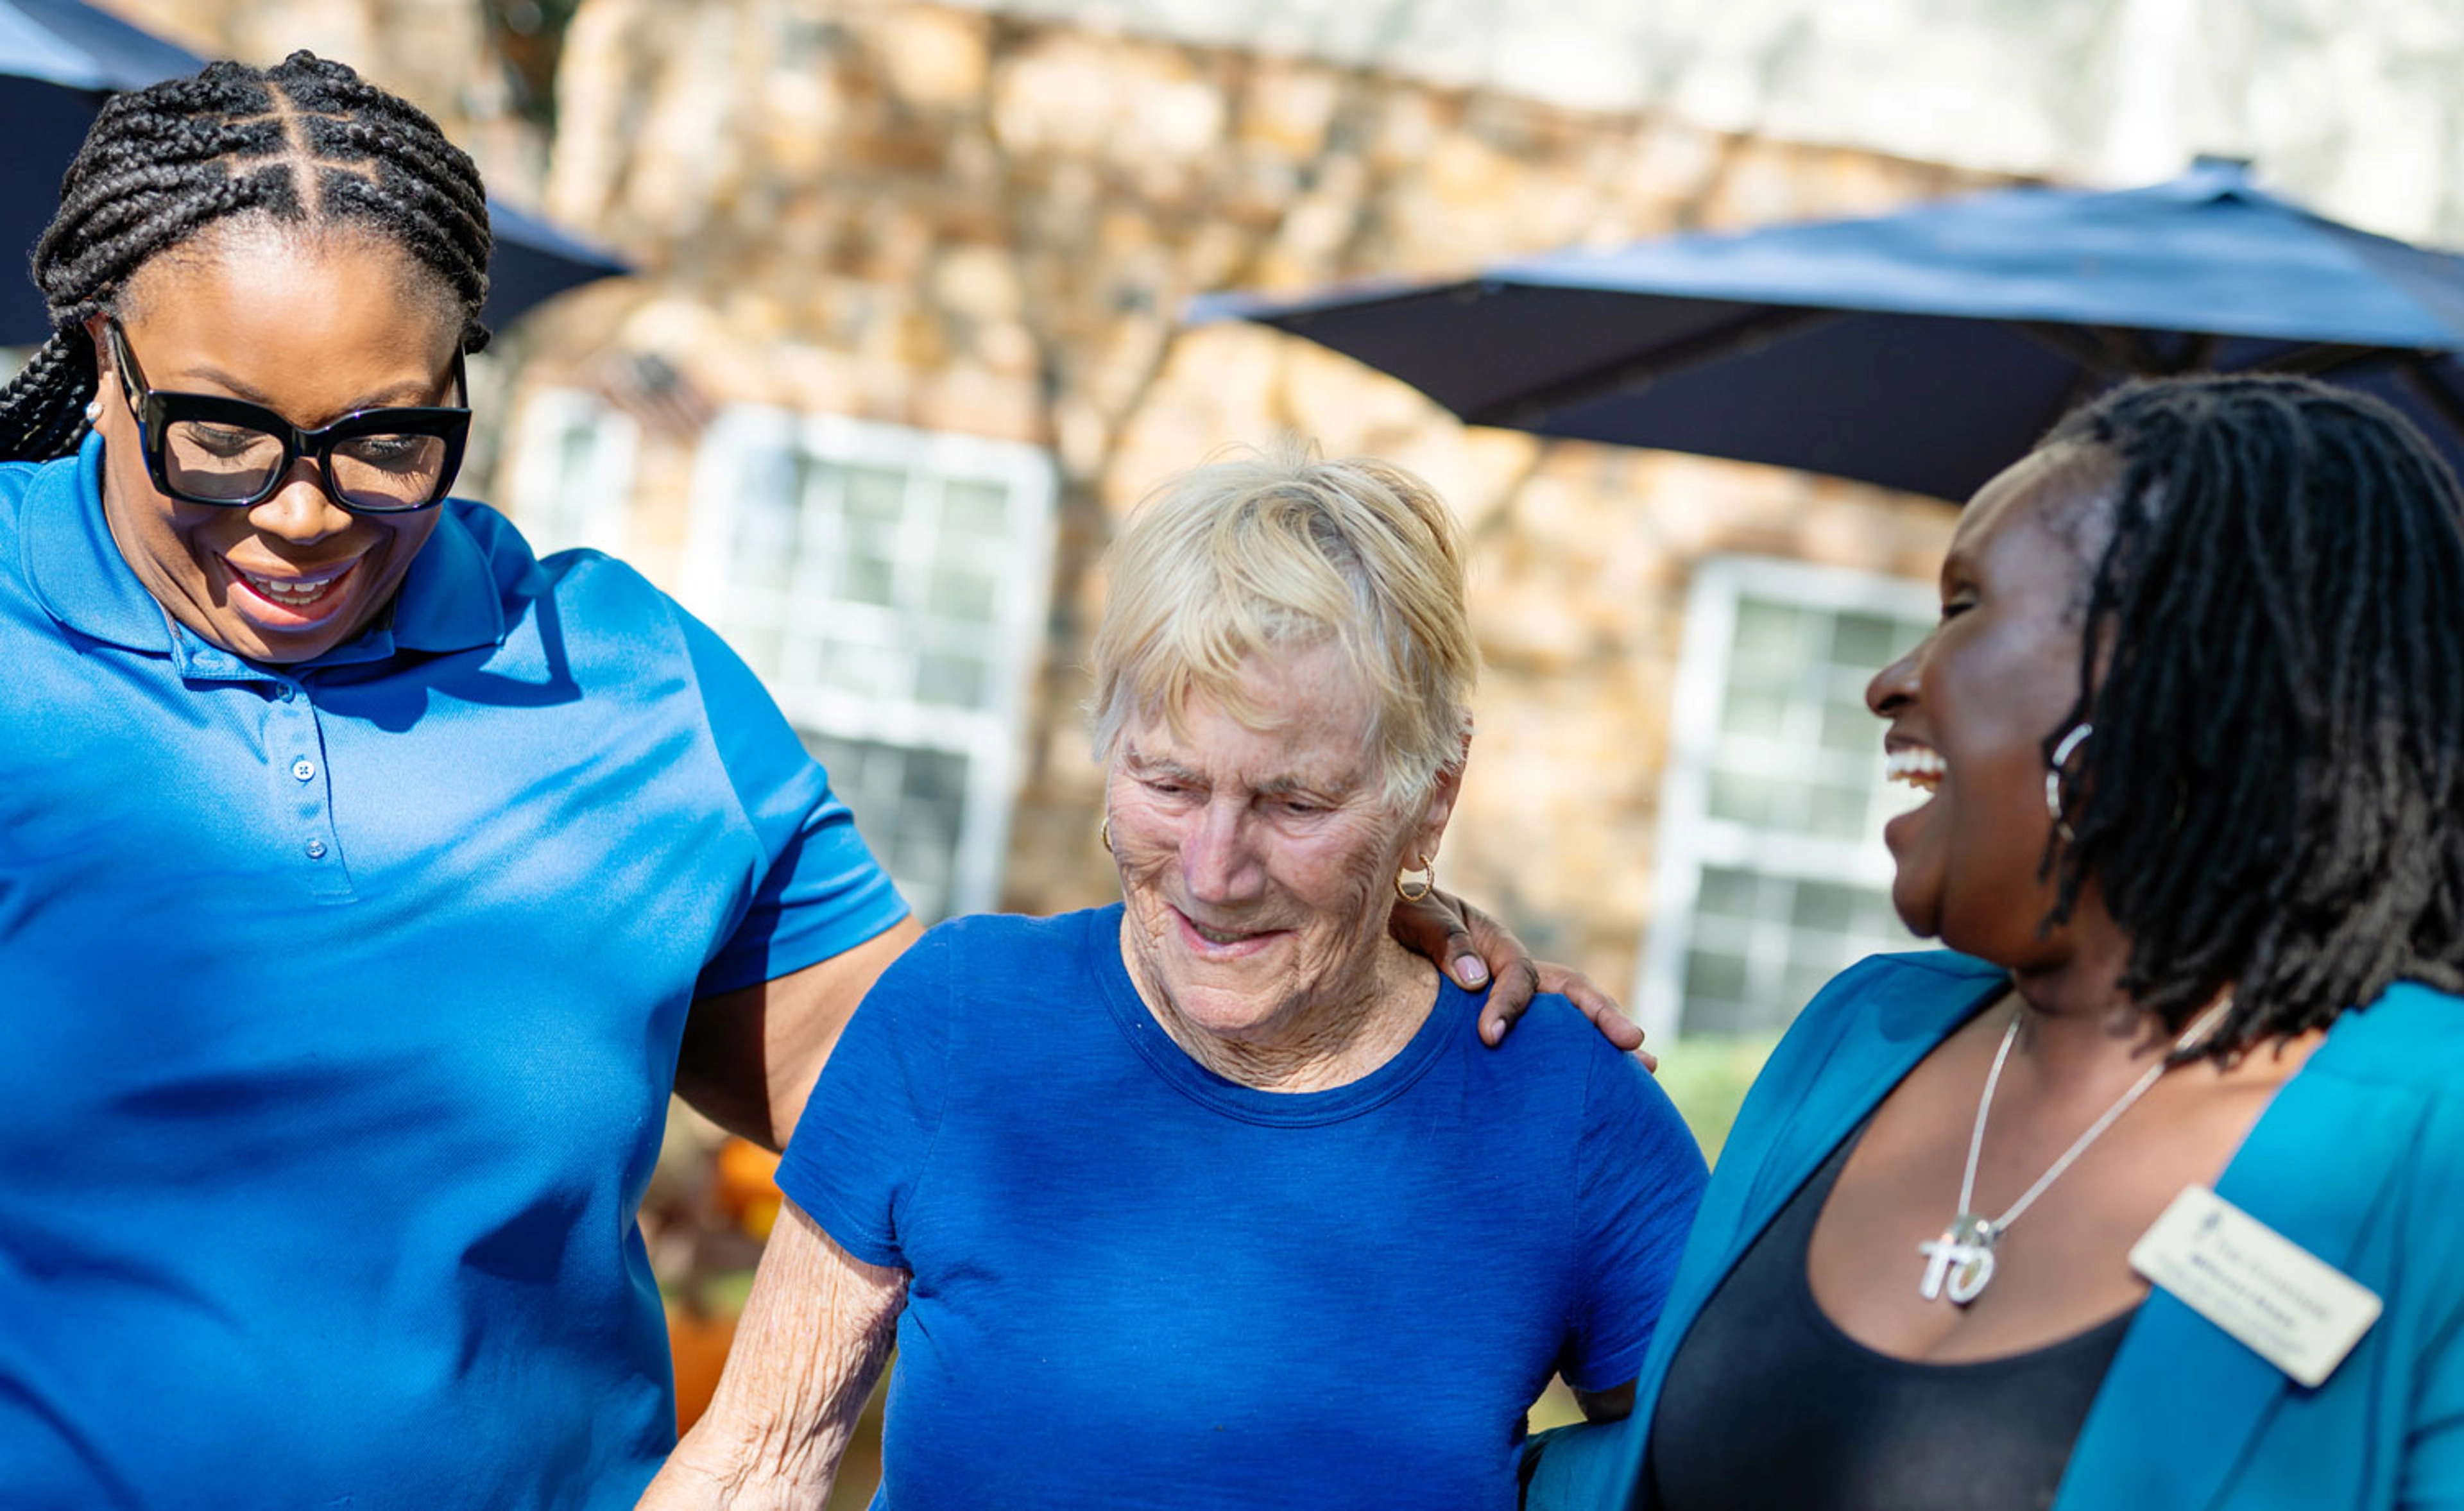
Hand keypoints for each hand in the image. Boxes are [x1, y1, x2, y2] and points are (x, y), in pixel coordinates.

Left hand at [1387, 890, 1652, 1067]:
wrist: (1370, 926)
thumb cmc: (1390, 918)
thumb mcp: (1413, 917)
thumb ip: (1443, 941)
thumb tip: (1475, 981)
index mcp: (1491, 942)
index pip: (1518, 976)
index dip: (1509, 1005)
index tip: (1490, 1038)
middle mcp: (1511, 967)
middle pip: (1568, 990)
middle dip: (1601, 1017)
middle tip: (1633, 1045)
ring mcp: (1510, 992)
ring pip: (1566, 1014)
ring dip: (1603, 1038)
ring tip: (1645, 1066)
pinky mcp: (1499, 1017)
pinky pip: (1543, 1036)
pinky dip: (1575, 1054)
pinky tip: (1601, 1084)